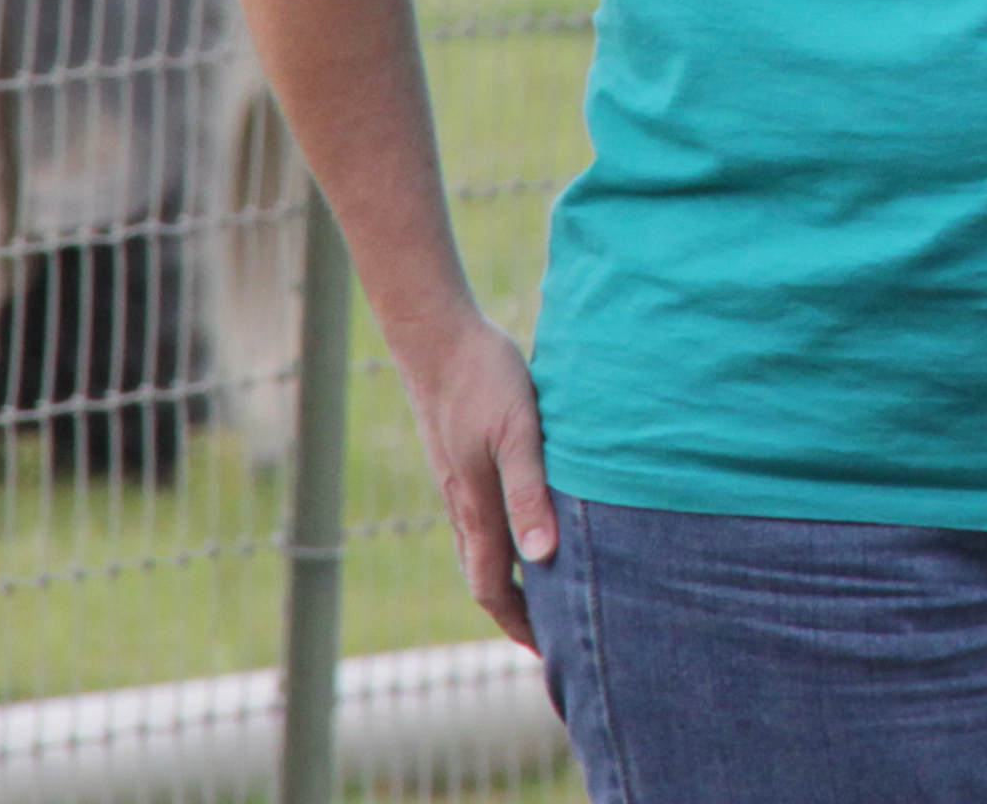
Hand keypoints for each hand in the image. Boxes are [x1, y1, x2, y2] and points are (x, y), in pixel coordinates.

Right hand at [397, 301, 556, 647]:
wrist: (435, 335)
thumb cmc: (485, 378)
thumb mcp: (519, 433)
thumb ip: (530, 493)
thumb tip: (541, 559)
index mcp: (477, 507)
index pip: (491, 587)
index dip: (518, 623)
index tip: (548, 651)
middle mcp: (462, 503)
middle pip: (483, 575)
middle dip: (514, 610)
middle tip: (550, 634)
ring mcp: (456, 480)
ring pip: (479, 545)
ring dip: (507, 574)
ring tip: (542, 588)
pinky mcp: (458, 457)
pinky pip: (478, 514)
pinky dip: (502, 536)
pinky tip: (524, 522)